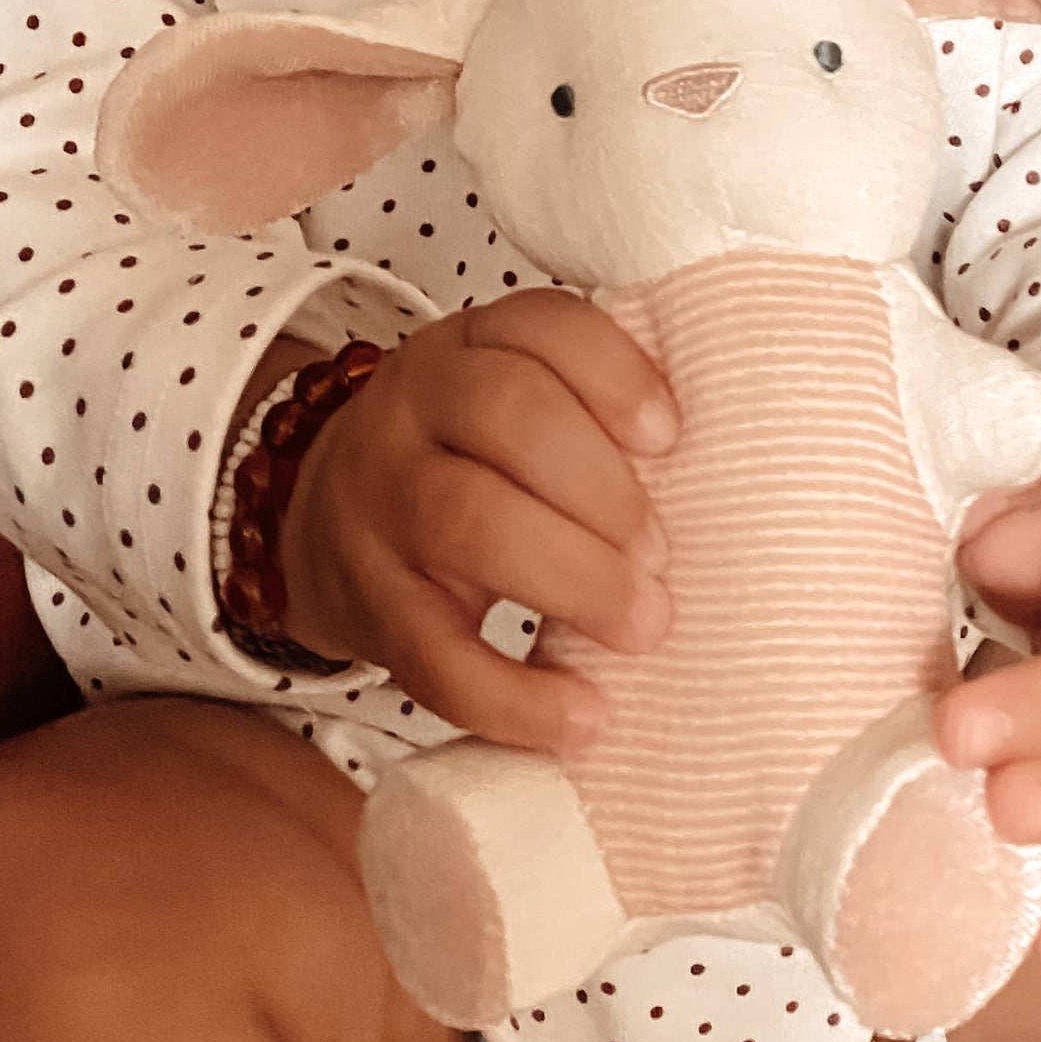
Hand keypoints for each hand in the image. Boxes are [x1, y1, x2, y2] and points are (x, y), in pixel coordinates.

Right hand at [279, 290, 680, 753]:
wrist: (321, 522)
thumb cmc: (462, 460)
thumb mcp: (510, 398)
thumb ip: (590, 412)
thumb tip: (719, 482)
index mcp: (469, 344)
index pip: (541, 325)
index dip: (616, 376)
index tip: (672, 438)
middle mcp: (413, 405)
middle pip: (507, 415)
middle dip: (606, 489)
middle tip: (664, 557)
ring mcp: (378, 501)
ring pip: (465, 519)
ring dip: (574, 577)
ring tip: (644, 625)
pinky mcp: (365, 605)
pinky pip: (432, 654)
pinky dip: (515, 696)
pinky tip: (583, 716)